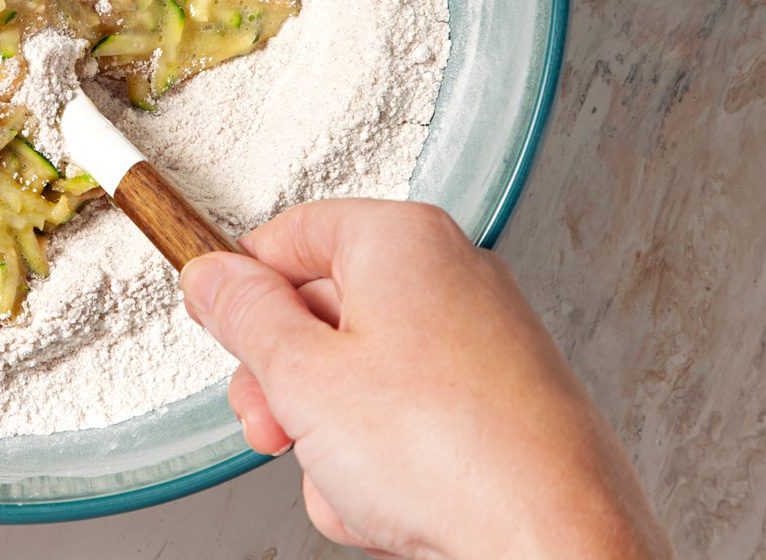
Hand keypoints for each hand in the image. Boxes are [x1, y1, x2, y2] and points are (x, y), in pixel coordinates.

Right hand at [181, 199, 669, 559]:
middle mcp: (453, 277)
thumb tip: (212, 279)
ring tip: (349, 480)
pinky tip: (390, 505)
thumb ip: (243, 316)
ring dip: (332, 440)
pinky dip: (387, 466)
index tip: (218, 326)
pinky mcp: (501, 410)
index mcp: (403, 240)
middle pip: (323, 312)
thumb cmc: (450, 453)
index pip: (289, 235)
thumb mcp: (300, 375)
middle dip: (285, 384)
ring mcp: (483, 346)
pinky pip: (409, 425)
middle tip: (273, 423)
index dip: (242, 287)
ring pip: (361, 382)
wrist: (553, 545)